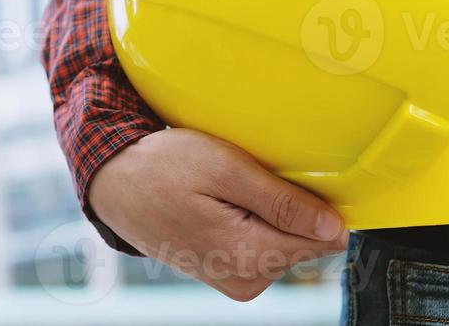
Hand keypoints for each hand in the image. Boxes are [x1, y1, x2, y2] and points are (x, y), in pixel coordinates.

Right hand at [87, 128, 348, 300]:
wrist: (114, 183)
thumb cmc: (161, 167)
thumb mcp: (223, 168)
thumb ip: (281, 201)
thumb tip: (334, 228)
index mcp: (247, 255)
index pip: (323, 239)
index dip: (313, 202)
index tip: (283, 177)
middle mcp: (245, 279)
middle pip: (305, 243)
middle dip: (288, 208)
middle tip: (245, 178)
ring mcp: (233, 280)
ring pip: (285, 246)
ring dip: (268, 214)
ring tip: (228, 190)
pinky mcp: (225, 274)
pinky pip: (262, 248)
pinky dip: (252, 223)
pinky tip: (223, 204)